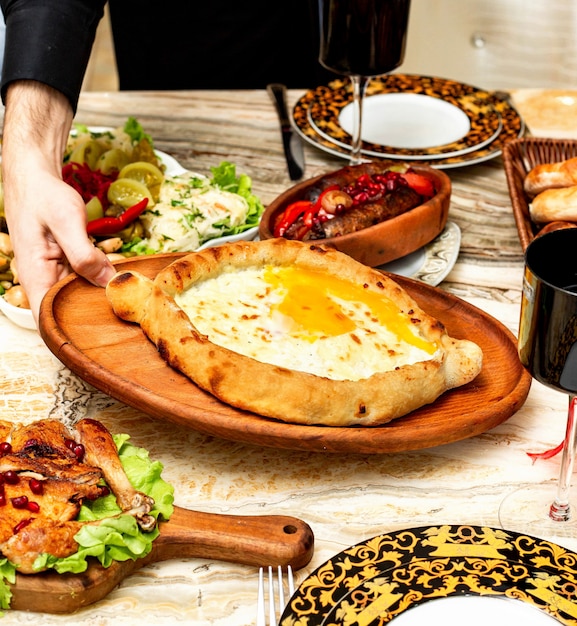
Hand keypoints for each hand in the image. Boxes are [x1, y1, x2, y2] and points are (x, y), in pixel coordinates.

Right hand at [2, 81, 115, 324]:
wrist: (35, 177)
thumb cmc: (44, 196)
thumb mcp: (66, 221)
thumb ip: (84, 253)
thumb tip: (107, 281)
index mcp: (36, 277)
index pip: (48, 320)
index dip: (70, 332)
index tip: (100, 332)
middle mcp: (43, 280)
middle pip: (67, 312)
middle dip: (93, 314)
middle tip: (126, 313)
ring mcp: (54, 273)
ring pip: (77, 297)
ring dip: (99, 298)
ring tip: (128, 301)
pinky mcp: (65, 265)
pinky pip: (82, 280)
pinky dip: (98, 281)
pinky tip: (118, 280)